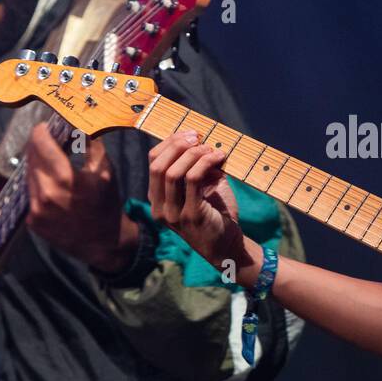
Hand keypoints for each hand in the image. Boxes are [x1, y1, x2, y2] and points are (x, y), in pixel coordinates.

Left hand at [25, 123, 138, 272]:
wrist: (104, 242)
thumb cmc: (107, 203)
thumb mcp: (105, 171)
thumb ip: (90, 144)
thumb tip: (76, 124)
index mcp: (65, 178)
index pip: (40, 143)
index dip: (41, 131)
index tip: (46, 126)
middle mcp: (46, 193)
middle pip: (31, 157)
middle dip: (39, 146)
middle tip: (48, 140)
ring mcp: (36, 209)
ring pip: (29, 175)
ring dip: (38, 165)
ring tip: (52, 163)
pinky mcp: (32, 221)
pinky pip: (31, 193)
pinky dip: (39, 185)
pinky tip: (53, 186)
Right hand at [147, 132, 258, 284]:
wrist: (228, 246)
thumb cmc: (216, 214)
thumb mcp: (204, 187)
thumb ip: (199, 167)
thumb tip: (202, 141)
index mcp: (158, 199)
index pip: (153, 162)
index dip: (170, 143)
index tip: (190, 134)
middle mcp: (160, 207)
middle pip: (158, 165)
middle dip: (178, 145)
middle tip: (198, 136)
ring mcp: (173, 214)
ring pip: (173, 172)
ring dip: (194, 154)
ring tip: (211, 149)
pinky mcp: (191, 216)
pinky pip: (193, 181)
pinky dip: (206, 163)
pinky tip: (219, 158)